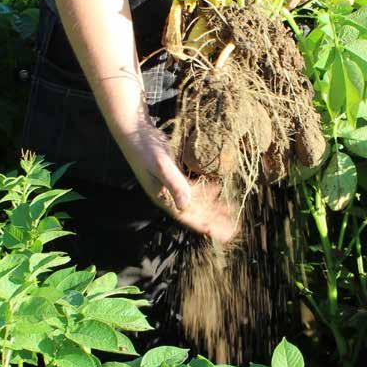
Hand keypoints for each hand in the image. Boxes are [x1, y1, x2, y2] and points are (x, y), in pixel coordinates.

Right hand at [120, 121, 238, 242]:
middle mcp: (167, 195)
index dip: (206, 226)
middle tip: (233, 231)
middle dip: (214, 221)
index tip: (222, 235)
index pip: (188, 217)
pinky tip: (217, 190)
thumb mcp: (161, 165)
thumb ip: (174, 184)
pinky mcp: (173, 175)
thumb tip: (184, 206)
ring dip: (213, 208)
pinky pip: (192, 188)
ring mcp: (170, 186)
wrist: (132, 131)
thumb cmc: (145, 148)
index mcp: (163, 197)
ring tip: (231, 213)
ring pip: (196, 201)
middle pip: (195, 213)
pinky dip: (205, 191)